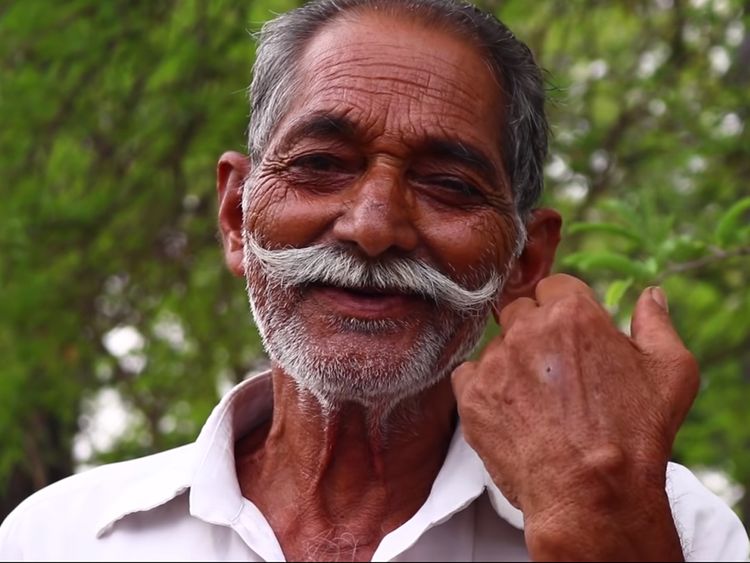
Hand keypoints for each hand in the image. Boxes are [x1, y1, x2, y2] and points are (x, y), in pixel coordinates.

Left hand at [452, 274, 698, 559]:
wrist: (592, 494)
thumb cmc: (635, 435)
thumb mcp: (670, 373)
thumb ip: (656, 323)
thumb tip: (649, 294)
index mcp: (572, 313)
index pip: (554, 286)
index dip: (564, 309)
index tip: (572, 335)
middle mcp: (526, 329)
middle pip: (520, 310)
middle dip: (536, 331)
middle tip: (556, 370)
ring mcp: (494, 362)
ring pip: (496, 345)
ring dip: (512, 361)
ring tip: (538, 400)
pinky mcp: (471, 395)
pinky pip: (469, 375)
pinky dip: (485, 387)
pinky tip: (511, 410)